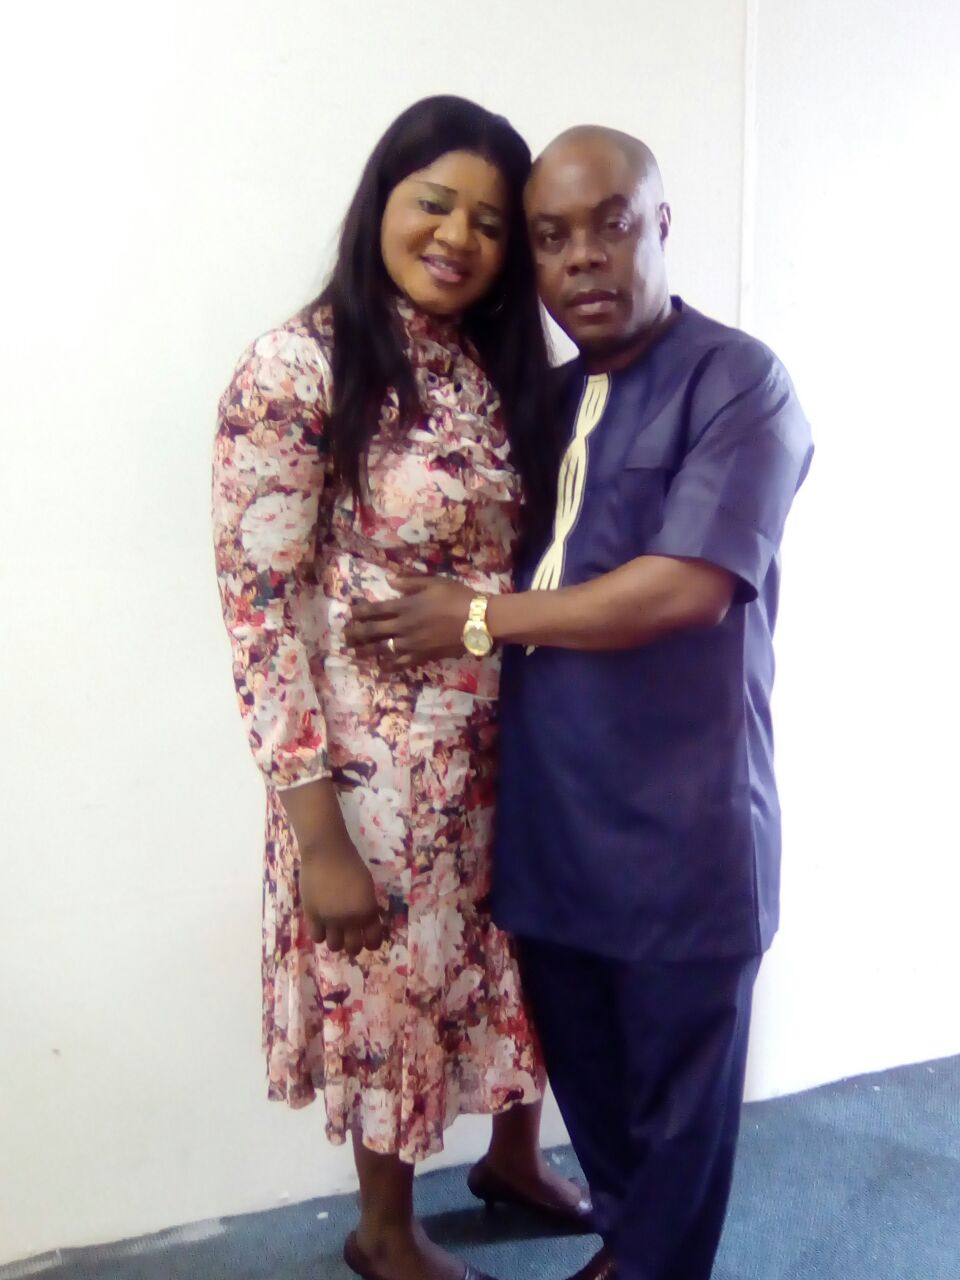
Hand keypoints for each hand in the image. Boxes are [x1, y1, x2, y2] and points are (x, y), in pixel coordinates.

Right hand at [299, 839, 384, 955]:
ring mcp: (330, 919)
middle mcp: (350, 919)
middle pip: (353, 948)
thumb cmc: (351, 864)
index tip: (368, 941)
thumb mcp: (367, 886)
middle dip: (353, 946)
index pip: (373, 939)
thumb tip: (366, 921)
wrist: (326, 853)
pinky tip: (321, 925)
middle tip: (350, 939)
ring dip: (336, 941)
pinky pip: (316, 937)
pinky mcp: (312, 915)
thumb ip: (367, 906)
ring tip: (334, 932)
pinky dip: (320, 934)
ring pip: (334, 946)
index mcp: (367, 911)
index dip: (372, 943)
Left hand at [345, 575, 476, 663]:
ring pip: (383, 649)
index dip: (360, 612)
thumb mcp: (434, 581)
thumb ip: (410, 580)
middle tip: (344, 636)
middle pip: (373, 631)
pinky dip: (389, 667)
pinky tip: (380, 669)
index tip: (350, 614)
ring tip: (354, 653)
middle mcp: (404, 626)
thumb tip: (390, 579)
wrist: (478, 620)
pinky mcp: (423, 656)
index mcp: (405, 606)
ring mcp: (412, 643)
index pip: (376, 610)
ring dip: (366, 651)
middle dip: (356, 633)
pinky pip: (402, 663)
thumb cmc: (457, 597)